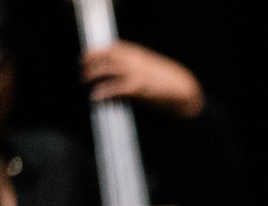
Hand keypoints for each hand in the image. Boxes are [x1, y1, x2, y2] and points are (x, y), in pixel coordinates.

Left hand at [80, 41, 204, 117]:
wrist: (184, 89)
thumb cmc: (168, 81)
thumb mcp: (148, 68)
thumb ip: (132, 67)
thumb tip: (116, 75)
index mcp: (136, 52)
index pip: (110, 48)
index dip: (96, 52)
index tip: (87, 58)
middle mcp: (133, 59)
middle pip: (104, 56)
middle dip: (90, 62)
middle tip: (83, 72)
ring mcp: (134, 72)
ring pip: (105, 69)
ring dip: (92, 74)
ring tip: (86, 81)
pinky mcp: (136, 86)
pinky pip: (114, 88)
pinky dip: (103, 92)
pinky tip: (96, 96)